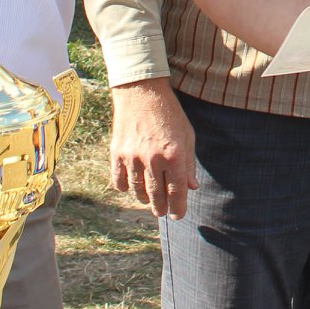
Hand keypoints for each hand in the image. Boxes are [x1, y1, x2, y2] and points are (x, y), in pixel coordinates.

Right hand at [108, 78, 196, 217]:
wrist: (142, 93)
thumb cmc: (169, 114)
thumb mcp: (187, 136)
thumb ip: (189, 164)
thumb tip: (192, 188)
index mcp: (174, 155)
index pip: (177, 192)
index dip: (178, 208)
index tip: (177, 215)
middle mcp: (153, 159)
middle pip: (156, 196)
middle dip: (161, 208)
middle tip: (162, 211)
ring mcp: (133, 157)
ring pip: (138, 191)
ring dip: (145, 198)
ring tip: (150, 198)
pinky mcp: (117, 154)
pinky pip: (120, 182)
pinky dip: (126, 188)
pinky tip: (133, 186)